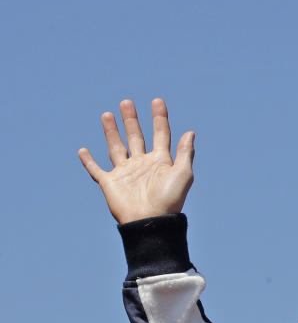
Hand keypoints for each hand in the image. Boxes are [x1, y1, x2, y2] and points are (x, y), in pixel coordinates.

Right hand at [78, 98, 194, 223]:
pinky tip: (83, 150)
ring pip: (116, 147)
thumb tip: (190, 132)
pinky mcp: (110, 183)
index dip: (159, 118)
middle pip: (136, 137)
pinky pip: (96, 170)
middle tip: (127, 102)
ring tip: (108, 114)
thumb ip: (184, 153)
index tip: (158, 101)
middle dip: (132, 120)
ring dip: (112, 131)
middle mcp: (142, 164)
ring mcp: (125, 173)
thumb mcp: (182, 173)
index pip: (160, 134)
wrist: (151, 220)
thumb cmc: (169, 199)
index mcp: (160, 161)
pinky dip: (88, 161)